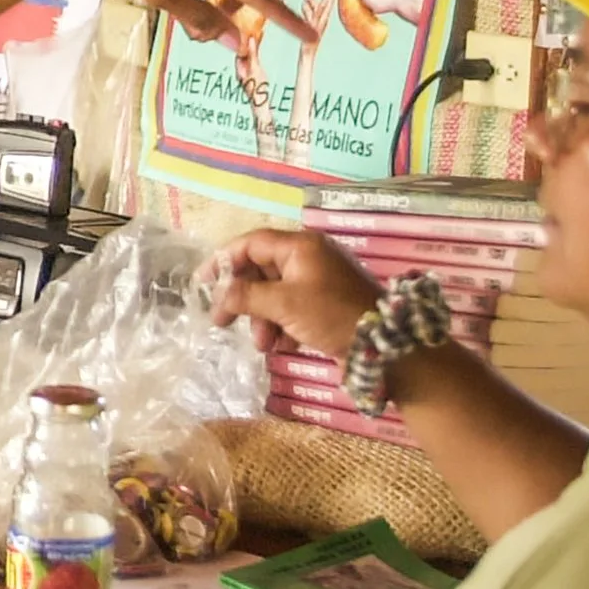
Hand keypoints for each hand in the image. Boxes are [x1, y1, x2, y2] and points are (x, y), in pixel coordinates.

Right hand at [209, 228, 381, 360]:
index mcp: (300, 247)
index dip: (223, 261)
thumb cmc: (332, 314)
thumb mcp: (284, 304)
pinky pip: (292, 308)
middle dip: (244, 300)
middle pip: (261, 271)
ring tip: (264, 344)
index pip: (251, 243)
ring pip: (275, 294)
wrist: (385, 345)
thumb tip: (218, 295)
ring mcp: (319, 281)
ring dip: (262, 319)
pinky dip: (282, 325)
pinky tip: (283, 345)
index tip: (202, 283)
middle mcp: (308, 258)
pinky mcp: (326, 304)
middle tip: (223, 322)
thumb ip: (245, 296)